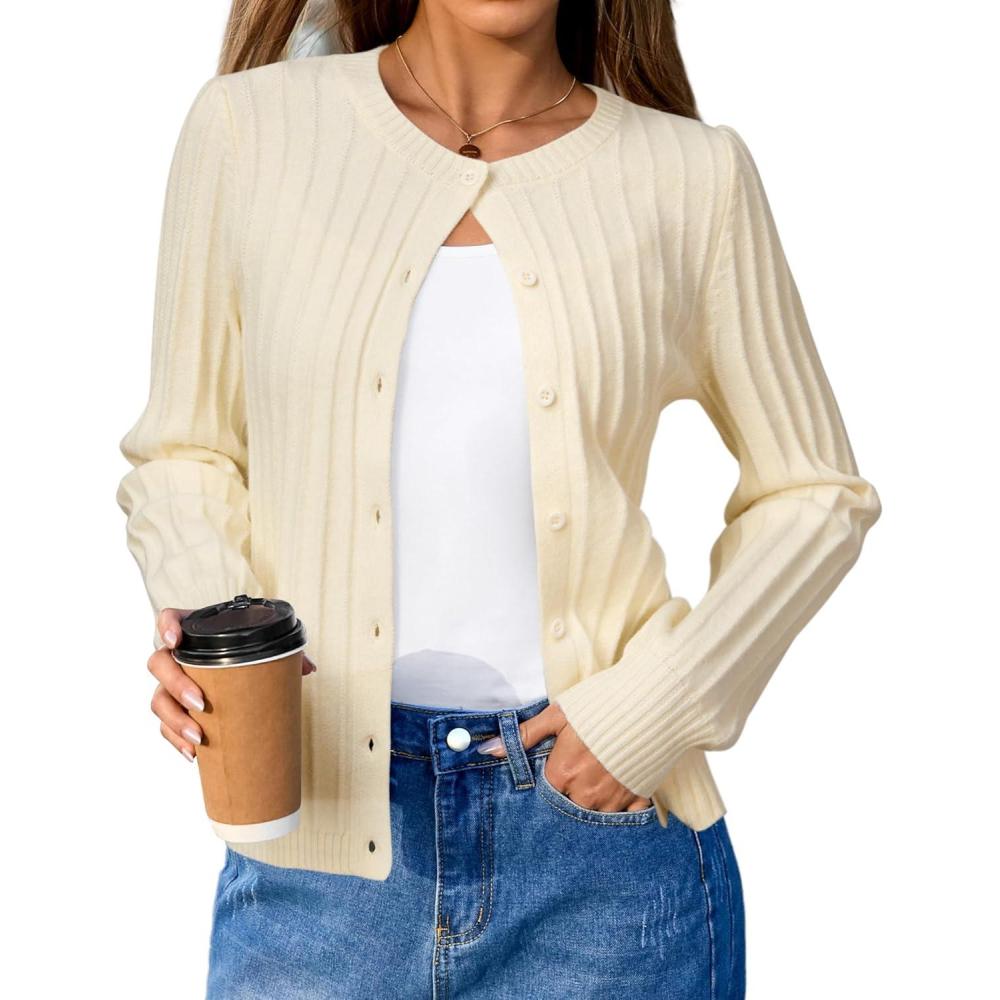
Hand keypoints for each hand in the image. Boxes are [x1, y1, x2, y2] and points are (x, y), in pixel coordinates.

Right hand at [148, 606, 316, 762]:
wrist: (242, 682)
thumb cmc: (249, 657)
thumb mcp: (266, 649)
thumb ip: (285, 652)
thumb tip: (307, 668)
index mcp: (196, 634)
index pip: (170, 619)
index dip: (166, 626)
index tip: (176, 641)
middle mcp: (177, 658)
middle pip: (158, 664)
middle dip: (175, 684)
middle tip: (201, 703)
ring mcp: (171, 686)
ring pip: (158, 700)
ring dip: (175, 720)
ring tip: (199, 738)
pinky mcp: (174, 712)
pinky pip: (165, 727)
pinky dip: (177, 740)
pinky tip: (194, 754)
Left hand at [480, 702, 652, 812]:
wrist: (651, 701)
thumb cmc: (600, 704)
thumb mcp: (558, 714)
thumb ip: (525, 735)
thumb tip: (488, 749)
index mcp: (564, 773)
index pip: (545, 793)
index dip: (549, 783)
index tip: (555, 772)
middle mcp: (587, 793)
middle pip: (569, 808)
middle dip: (569, 797)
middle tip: (576, 779)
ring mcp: (614, 798)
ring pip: (596, 816)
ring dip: (593, 805)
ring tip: (596, 786)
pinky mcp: (639, 796)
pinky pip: (628, 818)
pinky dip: (623, 811)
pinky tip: (620, 797)